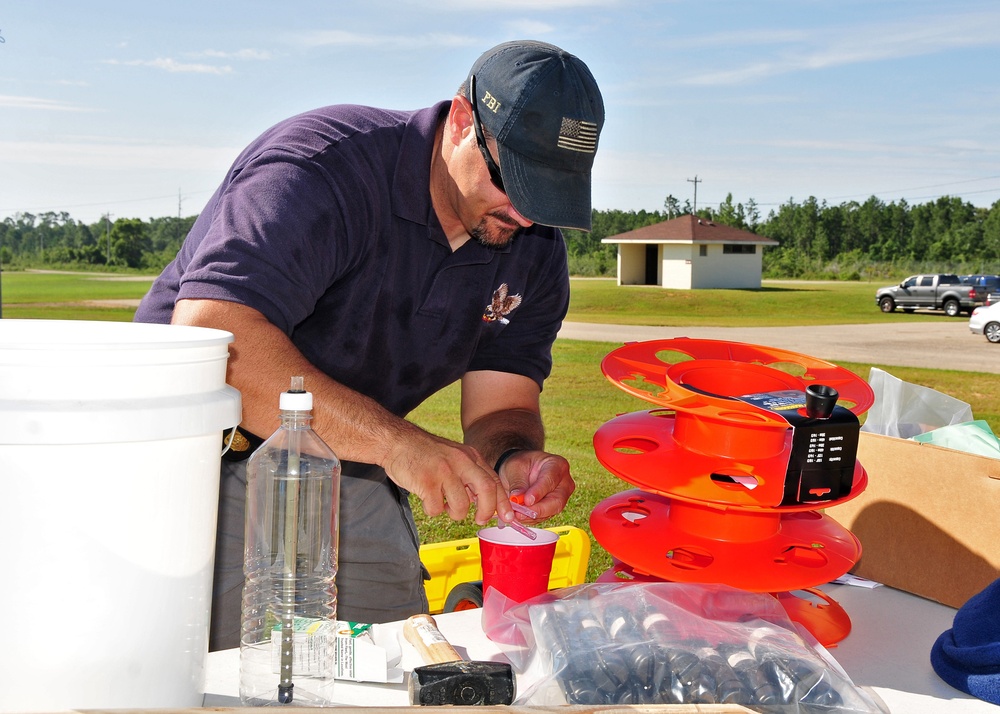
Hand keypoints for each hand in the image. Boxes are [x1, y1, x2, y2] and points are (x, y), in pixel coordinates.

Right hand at [383, 428, 512, 525]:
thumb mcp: (453, 456)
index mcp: (470, 456)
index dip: (503, 502)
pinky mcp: (426, 482)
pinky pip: (437, 509)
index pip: (494, 481)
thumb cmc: (425, 453)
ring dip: (455, 513)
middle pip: (486, 490)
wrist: (397, 441)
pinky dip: (433, 510)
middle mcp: (460, 462)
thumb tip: (484, 502)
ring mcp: (443, 471)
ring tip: (445, 504)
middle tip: (481, 520)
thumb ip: (469, 475)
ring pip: (461, 506)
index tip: (507, 518)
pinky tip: (426, 498)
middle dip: (487, 511)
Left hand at [496, 450, 574, 523]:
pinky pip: (544, 517)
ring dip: (532, 516)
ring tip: (515, 514)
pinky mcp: (553, 508)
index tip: (526, 500)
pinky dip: (530, 519)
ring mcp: (561, 497)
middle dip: (537, 509)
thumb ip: (518, 483)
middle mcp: (564, 483)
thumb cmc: (521, 464)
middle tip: (520, 513)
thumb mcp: (515, 468)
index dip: (539, 492)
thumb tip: (517, 498)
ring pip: (550, 512)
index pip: (550, 480)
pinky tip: (519, 515)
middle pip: (556, 501)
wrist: (520, 471)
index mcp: (557, 465)